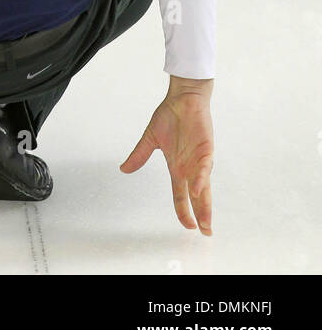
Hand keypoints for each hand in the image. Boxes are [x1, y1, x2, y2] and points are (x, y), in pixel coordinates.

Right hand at [120, 76, 213, 233]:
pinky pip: (205, 167)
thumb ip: (139, 155)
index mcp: (177, 167)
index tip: (187, 227)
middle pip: (196, 197)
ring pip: (204, 186)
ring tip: (205, 221)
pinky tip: (199, 190)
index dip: (183, 211)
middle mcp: (190, 167)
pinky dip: (202, 179)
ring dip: (205, 204)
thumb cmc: (170, 115)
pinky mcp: (206, 148)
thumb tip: (123, 169)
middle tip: (205, 232)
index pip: (180, 195)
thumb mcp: (151, 138)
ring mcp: (199, 159)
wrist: (183, 96)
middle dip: (201, 215)